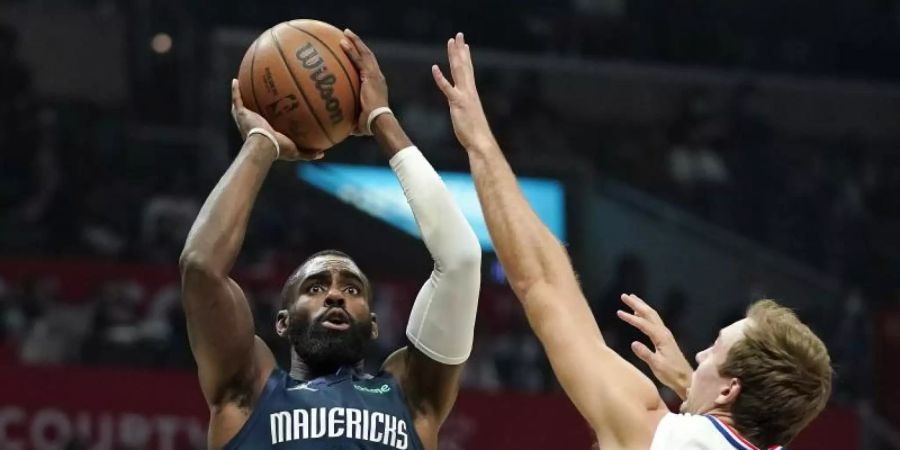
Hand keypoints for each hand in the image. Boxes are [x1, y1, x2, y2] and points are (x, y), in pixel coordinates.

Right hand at [230, 79, 320, 160]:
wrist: (265, 145)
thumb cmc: (279, 149)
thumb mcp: (296, 151)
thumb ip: (308, 152)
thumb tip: (322, 153)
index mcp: (265, 132)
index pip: (266, 123)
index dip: (269, 117)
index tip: (275, 108)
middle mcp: (253, 124)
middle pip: (253, 112)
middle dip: (254, 104)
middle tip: (260, 93)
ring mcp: (245, 119)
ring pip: (242, 105)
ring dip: (241, 95)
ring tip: (243, 82)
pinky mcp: (241, 114)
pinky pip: (236, 99)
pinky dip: (234, 90)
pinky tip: (235, 80)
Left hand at [339, 29, 388, 135]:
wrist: (378, 121)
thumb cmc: (369, 126)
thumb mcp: (357, 121)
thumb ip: (348, 120)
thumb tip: (336, 127)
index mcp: (376, 86)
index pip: (368, 68)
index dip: (362, 58)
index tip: (353, 51)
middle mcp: (377, 77)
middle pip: (367, 56)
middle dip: (358, 45)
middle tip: (348, 35)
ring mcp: (374, 75)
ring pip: (365, 54)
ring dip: (355, 42)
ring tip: (346, 32)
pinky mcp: (370, 75)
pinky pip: (359, 59)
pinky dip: (351, 49)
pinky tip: (342, 42)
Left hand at [431, 33, 495, 151]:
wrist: (480, 141)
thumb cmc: (475, 133)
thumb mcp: (469, 116)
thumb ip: (465, 108)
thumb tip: (463, 107)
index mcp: (471, 93)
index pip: (468, 71)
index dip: (466, 57)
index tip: (464, 45)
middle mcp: (469, 91)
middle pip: (464, 66)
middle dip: (460, 50)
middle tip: (458, 35)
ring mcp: (463, 96)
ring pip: (458, 71)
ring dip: (454, 55)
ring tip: (451, 42)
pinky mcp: (457, 103)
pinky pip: (447, 88)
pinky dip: (441, 78)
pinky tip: (434, 68)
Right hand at [617, 293, 692, 399]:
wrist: (686, 379)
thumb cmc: (672, 374)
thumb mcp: (657, 366)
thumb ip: (645, 354)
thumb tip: (633, 343)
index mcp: (661, 337)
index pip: (643, 324)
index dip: (630, 318)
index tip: (619, 312)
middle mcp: (664, 332)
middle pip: (649, 313)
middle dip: (636, 304)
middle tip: (624, 296)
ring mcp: (665, 334)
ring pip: (652, 315)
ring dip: (641, 306)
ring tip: (631, 299)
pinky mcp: (665, 338)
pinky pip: (653, 321)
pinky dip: (645, 315)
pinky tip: (639, 315)